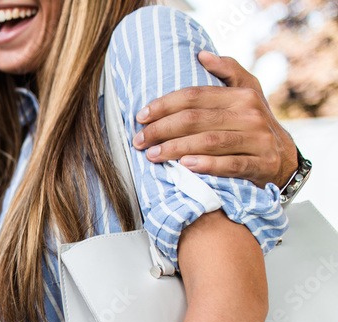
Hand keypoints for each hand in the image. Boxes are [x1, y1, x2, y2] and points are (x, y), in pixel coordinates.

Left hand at [134, 51, 297, 188]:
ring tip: (152, 154)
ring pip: (210, 142)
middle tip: (139, 140)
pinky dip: (207, 165)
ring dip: (176, 148)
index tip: (141, 116)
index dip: (164, 105)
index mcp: (242, 96)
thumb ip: (228, 71)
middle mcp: (251, 115)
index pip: (195, 96)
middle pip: (197, 119)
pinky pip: (231, 164)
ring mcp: (258, 140)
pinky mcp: (262, 164)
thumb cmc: (253, 124)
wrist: (284, 158)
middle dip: (162, 129)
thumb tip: (202, 54)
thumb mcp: (247, 93)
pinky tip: (185, 166)